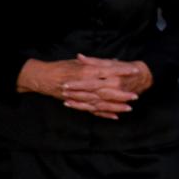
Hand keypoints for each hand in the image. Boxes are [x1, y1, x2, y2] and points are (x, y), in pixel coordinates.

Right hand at [16, 54, 149, 119]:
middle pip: (107, 90)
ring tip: (129, 108)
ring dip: (115, 106)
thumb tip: (115, 62)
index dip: (122, 71)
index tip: (135, 71)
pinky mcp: (78, 104)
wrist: (43, 78)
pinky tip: (115, 117)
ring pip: (101, 103)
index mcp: (87, 71)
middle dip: (122, 94)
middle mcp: (85, 84)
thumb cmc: (62, 67)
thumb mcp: (80, 61)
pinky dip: (104, 114)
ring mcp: (81, 96)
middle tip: (135, 96)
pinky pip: (92, 110)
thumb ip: (97, 62)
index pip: (109, 70)